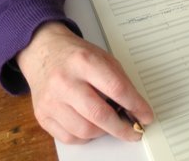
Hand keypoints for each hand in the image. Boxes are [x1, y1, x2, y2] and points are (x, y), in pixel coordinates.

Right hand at [16, 22, 153, 143]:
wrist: (43, 50)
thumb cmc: (76, 55)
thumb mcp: (102, 57)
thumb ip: (119, 81)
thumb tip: (134, 109)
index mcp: (84, 62)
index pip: (116, 88)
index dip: (135, 105)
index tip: (146, 116)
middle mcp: (65, 81)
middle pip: (99, 114)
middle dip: (121, 128)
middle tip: (134, 132)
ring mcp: (51, 100)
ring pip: (84, 130)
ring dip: (103, 132)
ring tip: (109, 124)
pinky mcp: (42, 114)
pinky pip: (69, 137)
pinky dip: (85, 137)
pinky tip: (91, 126)